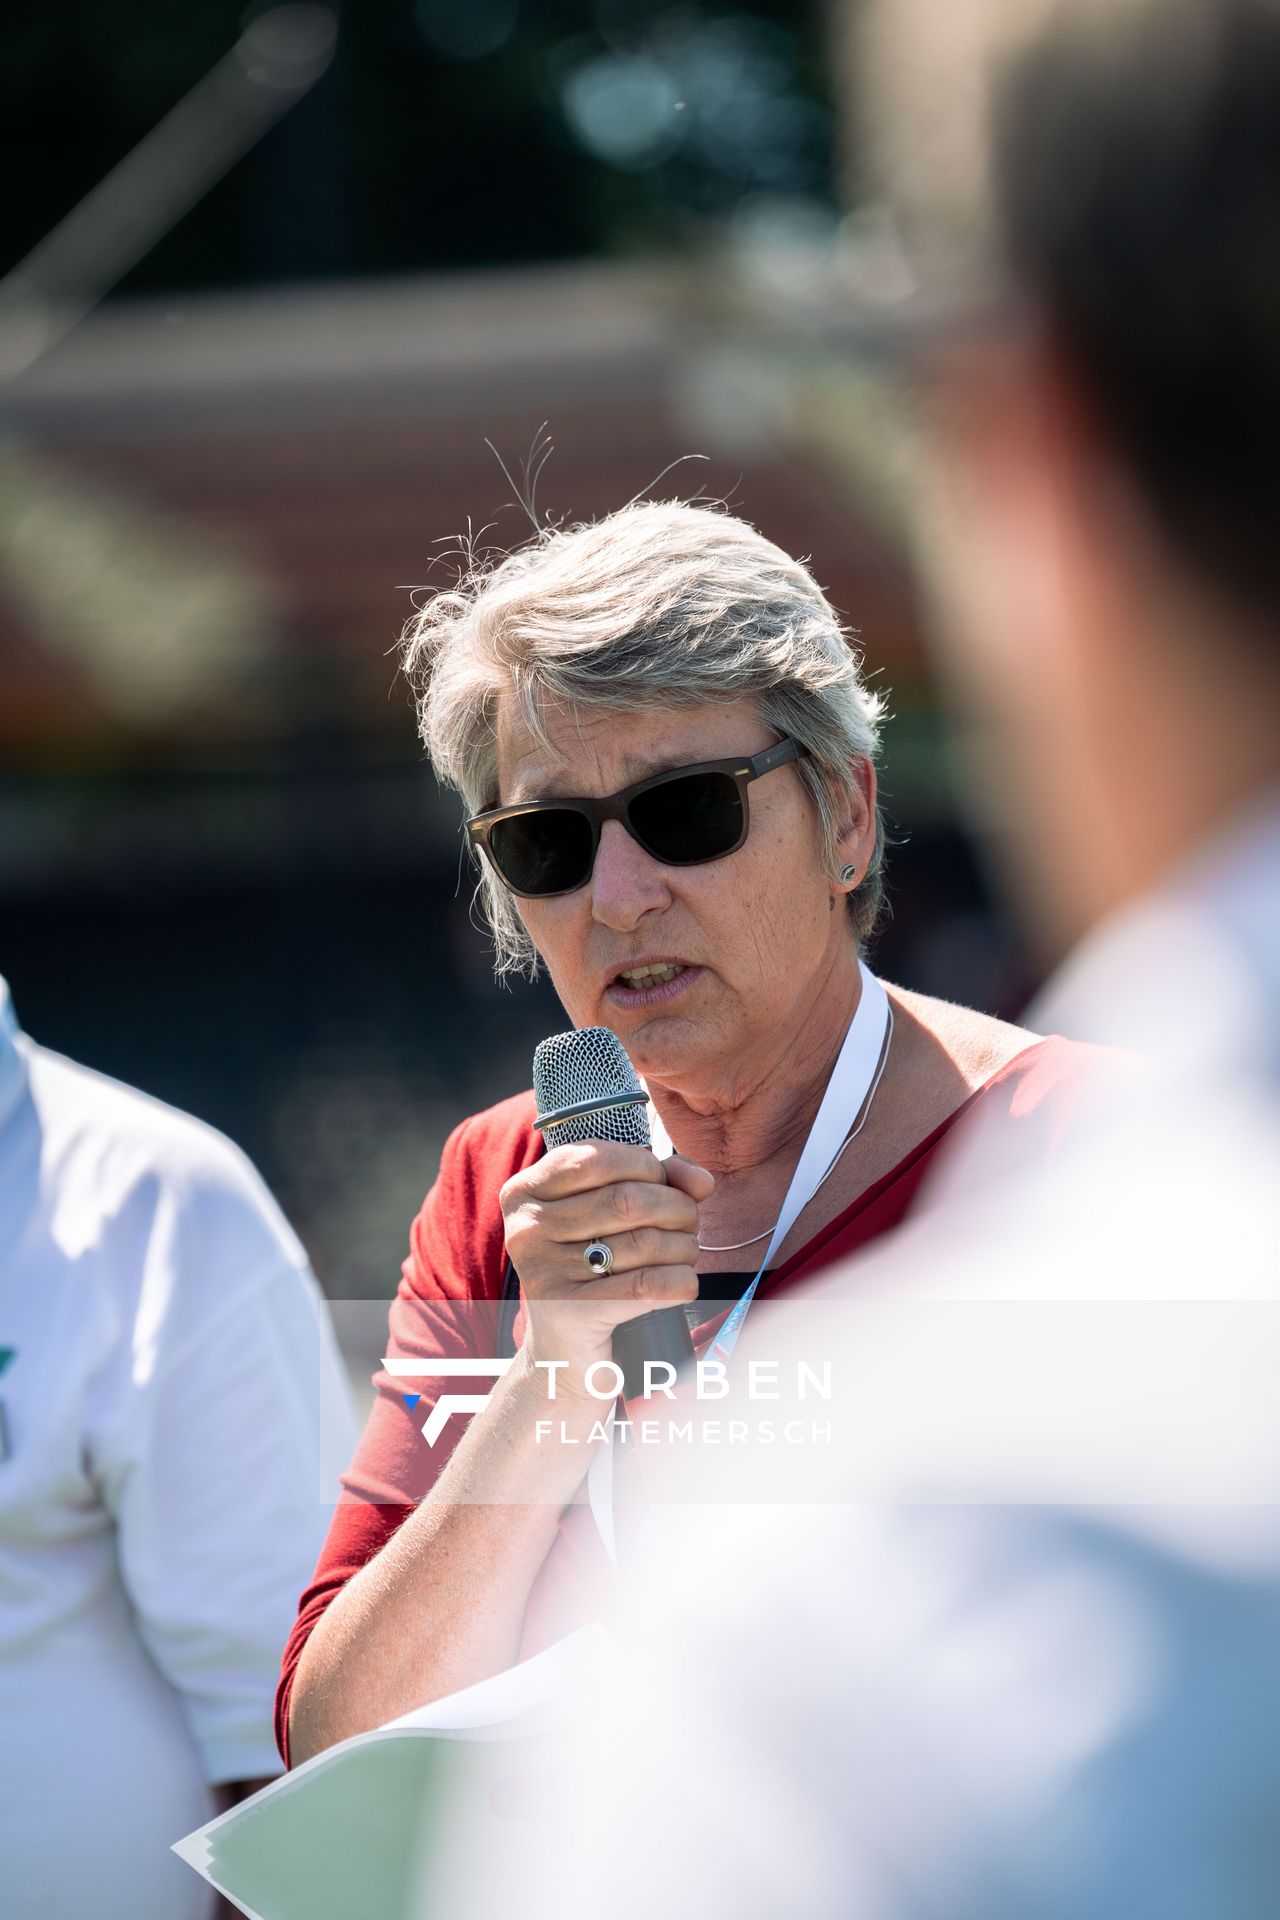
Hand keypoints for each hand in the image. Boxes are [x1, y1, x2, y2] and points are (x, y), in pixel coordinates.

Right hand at [499, 1142, 713, 1388]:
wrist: (564, 1353)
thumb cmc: (592, 1271)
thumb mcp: (608, 1216)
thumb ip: (654, 1181)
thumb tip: (700, 1180)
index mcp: (524, 1193)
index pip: (594, 1157)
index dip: (646, 1166)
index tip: (664, 1184)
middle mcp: (525, 1230)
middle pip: (626, 1200)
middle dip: (677, 1209)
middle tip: (688, 1225)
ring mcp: (543, 1273)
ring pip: (645, 1242)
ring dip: (684, 1247)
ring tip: (685, 1254)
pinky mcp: (570, 1314)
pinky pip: (647, 1286)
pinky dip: (680, 1282)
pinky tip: (684, 1285)